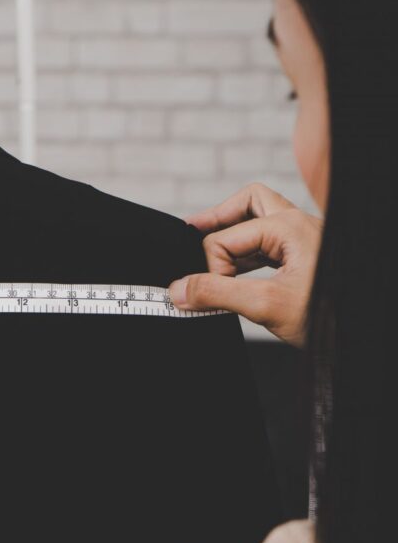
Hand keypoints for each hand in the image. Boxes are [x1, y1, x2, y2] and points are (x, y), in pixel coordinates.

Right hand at [169, 183, 321, 346]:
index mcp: (288, 227)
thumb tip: (178, 290)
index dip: (210, 267)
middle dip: (217, 220)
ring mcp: (303, 240)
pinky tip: (233, 275)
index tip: (210, 295)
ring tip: (208, 258)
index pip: (225, 237)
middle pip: (247, 204)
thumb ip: (216, 295)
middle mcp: (297, 225)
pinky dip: (246, 254)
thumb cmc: (331, 318)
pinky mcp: (305, 257)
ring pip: (258, 221)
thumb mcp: (266, 306)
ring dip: (232, 238)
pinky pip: (268, 244)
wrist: (364, 339)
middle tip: (189, 234)